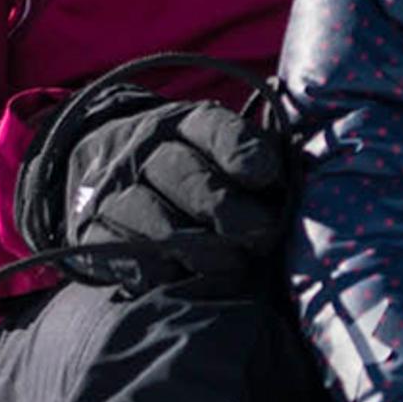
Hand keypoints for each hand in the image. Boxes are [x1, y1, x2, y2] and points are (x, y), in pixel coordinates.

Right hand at [16, 87, 289, 290]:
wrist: (98, 165)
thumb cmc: (187, 165)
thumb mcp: (218, 147)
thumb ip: (259, 156)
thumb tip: (310, 171)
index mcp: (185, 123)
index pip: (213, 129)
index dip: (242, 152)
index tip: (267, 177)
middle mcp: (145, 150)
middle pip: (187, 177)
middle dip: (231, 213)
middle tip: (261, 236)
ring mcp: (114, 191)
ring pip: (159, 224)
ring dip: (204, 251)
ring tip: (233, 266)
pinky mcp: (92, 232)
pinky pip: (131, 259)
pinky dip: (166, 274)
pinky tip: (190, 278)